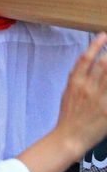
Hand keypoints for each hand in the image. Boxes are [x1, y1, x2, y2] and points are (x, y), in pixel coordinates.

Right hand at [54, 33, 106, 156]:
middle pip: (103, 65)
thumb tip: (89, 64)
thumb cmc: (69, 114)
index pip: (86, 58)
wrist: (70, 137)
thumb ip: (79, 78)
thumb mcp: (68, 92)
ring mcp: (99, 100)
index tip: (103, 35)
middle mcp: (87, 88)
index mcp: (75, 82)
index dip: (95, 45)